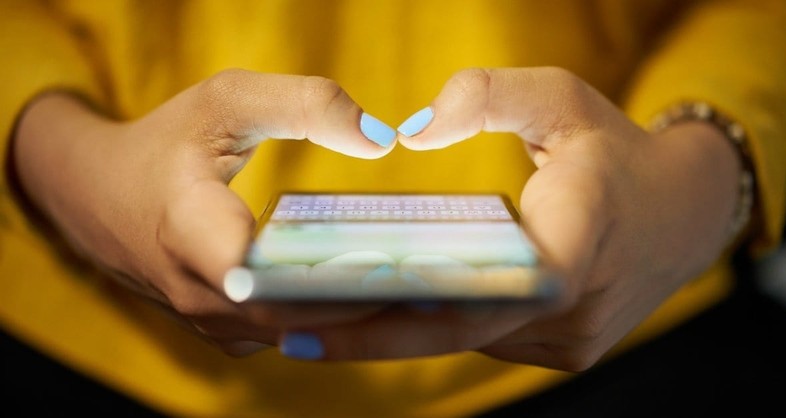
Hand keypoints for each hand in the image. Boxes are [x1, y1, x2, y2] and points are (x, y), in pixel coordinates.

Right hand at [12, 69, 396, 355]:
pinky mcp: (224, 331)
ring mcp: (211, 322)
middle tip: (442, 282)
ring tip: (424, 291)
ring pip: (298, 333)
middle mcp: (199, 294)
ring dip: (357, 316)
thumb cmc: (165, 143)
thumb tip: (381, 138)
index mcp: (190, 231)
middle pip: (298, 315)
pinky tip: (379, 294)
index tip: (399, 268)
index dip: (335, 280)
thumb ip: (305, 104)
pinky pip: (288, 334)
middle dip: (369, 303)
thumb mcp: (227, 101)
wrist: (96, 195)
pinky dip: (332, 319)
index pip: (268, 278)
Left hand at [275, 67, 741, 370]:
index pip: (485, 290)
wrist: (684, 214)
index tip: (323, 317)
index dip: (400, 312)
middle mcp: (573, 308)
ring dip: (397, 333)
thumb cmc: (614, 151)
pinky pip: (485, 339)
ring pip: (466, 341)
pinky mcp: (563, 351)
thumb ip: (488, 95)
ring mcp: (570, 340)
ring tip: (316, 321)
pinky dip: (434, 328)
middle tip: (286, 330)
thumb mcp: (561, 98)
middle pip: (456, 330)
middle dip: (370, 334)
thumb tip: (411, 130)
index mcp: (578, 238)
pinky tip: (382, 312)